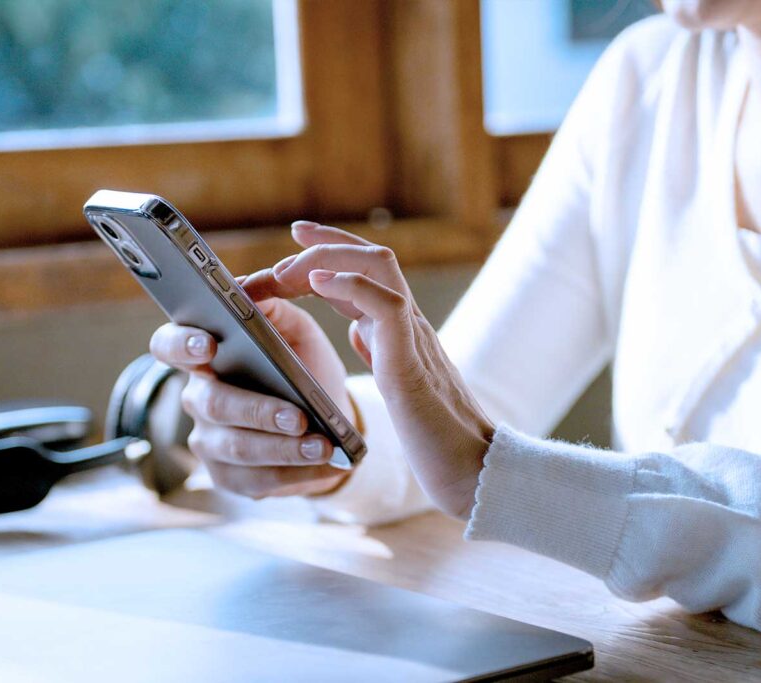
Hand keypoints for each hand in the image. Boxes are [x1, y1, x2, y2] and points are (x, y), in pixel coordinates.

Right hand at [149, 296, 351, 498]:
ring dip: (283, 448)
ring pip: (237, 446)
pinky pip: (258, 479)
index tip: (209, 344)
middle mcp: (198, 398)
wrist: (325, 419)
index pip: (169, 344)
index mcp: (204, 356)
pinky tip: (324, 466)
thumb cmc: (303, 368)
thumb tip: (250, 291)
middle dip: (257, 410)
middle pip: (212, 404)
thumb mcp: (297, 332)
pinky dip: (296, 473)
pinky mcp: (230, 477)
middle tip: (298, 415)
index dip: (181, 344)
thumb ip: (275, 310)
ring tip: (322, 445)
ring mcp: (210, 442)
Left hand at [244, 221, 494, 518]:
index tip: (297, 236)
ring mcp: (414, 339)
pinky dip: (350, 286)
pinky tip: (318, 285)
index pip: (366, 272)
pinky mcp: (412, 363)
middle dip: (325, 244)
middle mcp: (410, 325)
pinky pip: (386, 305)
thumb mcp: (399, 386)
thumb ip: (382, 352)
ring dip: (329, 259)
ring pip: (379, 267)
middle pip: (372, 257)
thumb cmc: (436, 440)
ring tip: (288, 271)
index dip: (331, 250)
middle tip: (285, 247)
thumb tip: (358, 330)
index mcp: (401, 331)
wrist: (475, 473)